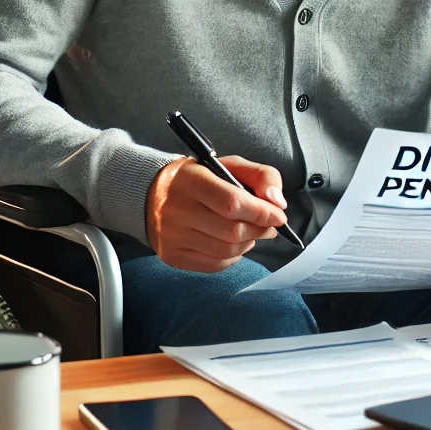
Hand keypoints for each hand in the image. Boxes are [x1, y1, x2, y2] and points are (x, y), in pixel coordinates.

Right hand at [145, 156, 287, 272]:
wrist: (151, 193)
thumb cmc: (198, 178)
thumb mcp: (229, 165)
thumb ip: (260, 175)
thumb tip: (277, 202)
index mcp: (190, 179)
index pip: (232, 203)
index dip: (261, 212)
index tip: (278, 215)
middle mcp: (176, 209)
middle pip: (232, 231)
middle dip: (259, 229)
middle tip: (268, 225)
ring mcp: (172, 235)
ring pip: (226, 251)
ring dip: (248, 243)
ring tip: (251, 232)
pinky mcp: (172, 255)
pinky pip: (214, 264)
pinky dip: (233, 256)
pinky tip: (233, 243)